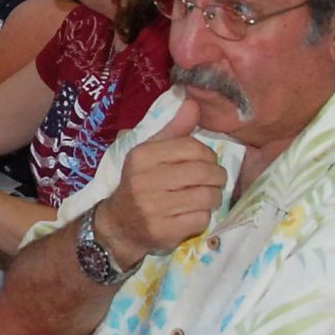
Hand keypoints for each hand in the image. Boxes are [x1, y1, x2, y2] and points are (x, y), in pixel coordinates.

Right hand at [99, 99, 224, 262]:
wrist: (117, 226)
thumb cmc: (139, 184)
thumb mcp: (150, 153)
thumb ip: (173, 130)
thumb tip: (193, 103)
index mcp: (142, 156)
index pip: (192, 147)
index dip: (208, 155)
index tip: (207, 162)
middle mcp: (144, 181)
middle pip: (203, 172)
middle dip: (217, 177)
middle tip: (215, 181)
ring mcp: (152, 208)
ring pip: (206, 196)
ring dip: (213, 197)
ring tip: (207, 197)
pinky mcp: (162, 231)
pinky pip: (201, 219)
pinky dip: (203, 216)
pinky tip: (194, 214)